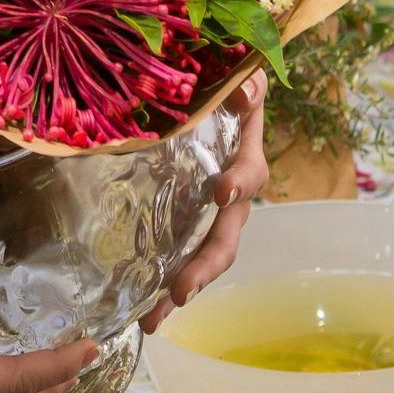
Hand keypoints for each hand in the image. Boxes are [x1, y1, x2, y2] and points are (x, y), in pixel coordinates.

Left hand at [139, 70, 269, 335]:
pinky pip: (179, 253)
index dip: (239, 182)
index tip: (221, 191)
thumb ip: (243, 83)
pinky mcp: (185, 219)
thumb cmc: (224, 86)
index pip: (250, 172)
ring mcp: (210, 213)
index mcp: (245, 156)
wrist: (217, 97)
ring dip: (185, 285)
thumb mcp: (234, 77)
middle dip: (206, 263)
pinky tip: (143, 311)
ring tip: (157, 315)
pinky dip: (163, 284)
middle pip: (227, 234)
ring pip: (205, 255)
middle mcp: (233, 194)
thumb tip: (247, 90)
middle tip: (182, 289)